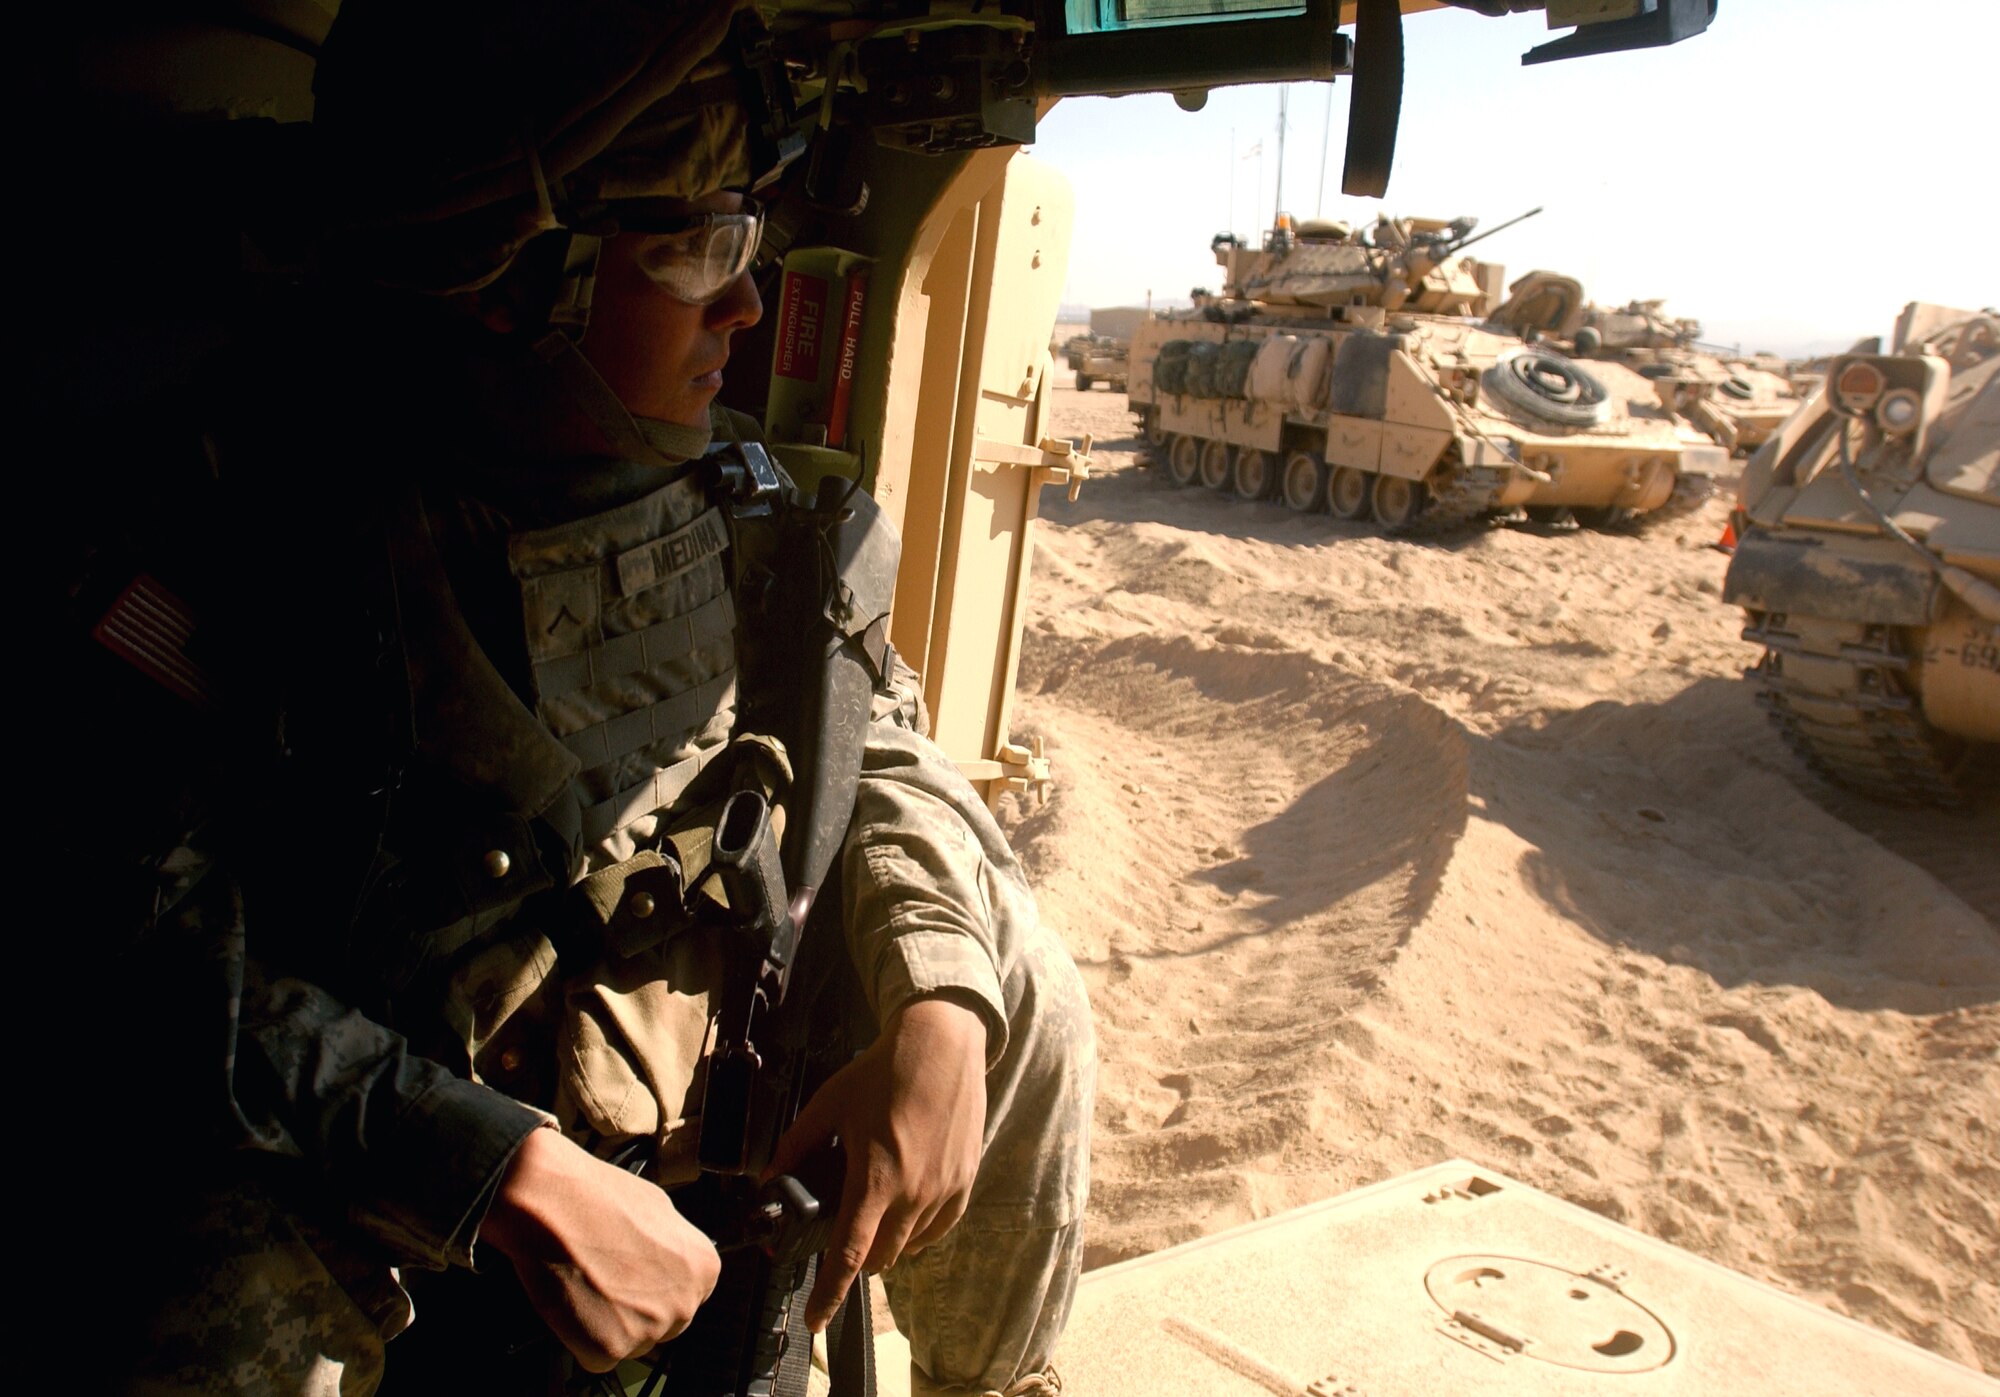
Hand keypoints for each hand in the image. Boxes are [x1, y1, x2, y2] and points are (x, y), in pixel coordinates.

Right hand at [481, 1128, 721, 1371]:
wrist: (550, 1202)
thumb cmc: (598, 1197)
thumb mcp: (658, 1208)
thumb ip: (673, 1245)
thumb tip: (667, 1259)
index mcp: (703, 1267)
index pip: (690, 1295)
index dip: (659, 1288)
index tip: (639, 1279)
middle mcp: (684, 1302)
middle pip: (665, 1324)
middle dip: (638, 1310)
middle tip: (609, 1281)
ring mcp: (648, 1328)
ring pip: (633, 1342)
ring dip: (612, 1325)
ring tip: (589, 1285)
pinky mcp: (610, 1347)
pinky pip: (599, 1357)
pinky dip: (583, 1339)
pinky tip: (576, 1304)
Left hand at [766, 995, 988, 1330]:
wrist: (943, 1046)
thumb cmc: (884, 1072)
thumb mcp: (829, 1104)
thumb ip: (797, 1146)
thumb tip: (770, 1177)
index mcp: (875, 1178)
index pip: (849, 1255)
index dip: (829, 1294)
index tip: (815, 1320)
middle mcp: (913, 1193)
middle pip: (878, 1257)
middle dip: (855, 1256)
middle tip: (841, 1231)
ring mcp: (944, 1191)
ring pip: (908, 1246)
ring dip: (886, 1240)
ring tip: (874, 1206)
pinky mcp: (964, 1183)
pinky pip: (937, 1229)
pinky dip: (917, 1230)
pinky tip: (905, 1207)